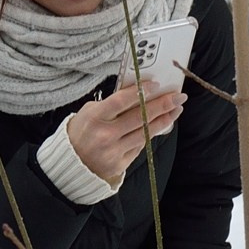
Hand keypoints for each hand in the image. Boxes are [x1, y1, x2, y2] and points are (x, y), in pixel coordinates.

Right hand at [64, 83, 185, 185]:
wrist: (70, 164)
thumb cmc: (82, 131)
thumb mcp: (90, 112)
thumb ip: (112, 103)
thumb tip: (140, 91)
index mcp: (94, 117)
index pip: (122, 101)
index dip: (141, 91)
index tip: (157, 84)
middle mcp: (105, 135)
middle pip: (140, 116)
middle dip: (163, 104)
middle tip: (179, 96)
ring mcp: (113, 151)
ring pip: (146, 132)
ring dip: (165, 119)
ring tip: (176, 109)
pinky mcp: (120, 164)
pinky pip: (140, 145)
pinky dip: (151, 133)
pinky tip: (161, 124)